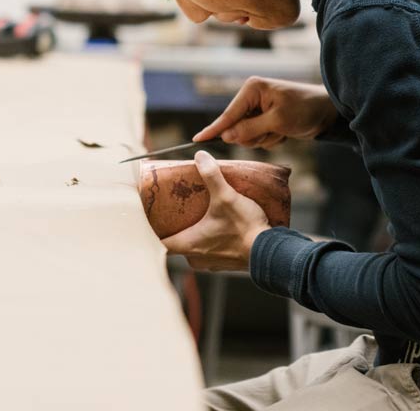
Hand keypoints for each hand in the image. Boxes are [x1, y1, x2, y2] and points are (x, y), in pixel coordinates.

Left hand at [162, 151, 270, 270]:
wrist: (270, 251)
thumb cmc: (245, 229)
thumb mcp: (226, 196)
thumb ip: (212, 175)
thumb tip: (200, 156)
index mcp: (189, 244)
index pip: (159, 243)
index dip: (151, 231)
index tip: (150, 218)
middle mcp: (196, 256)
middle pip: (176, 243)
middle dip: (176, 227)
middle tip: (176, 209)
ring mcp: (211, 262)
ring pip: (194, 247)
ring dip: (194, 233)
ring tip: (199, 214)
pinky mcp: (225, 262)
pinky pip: (210, 250)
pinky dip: (210, 239)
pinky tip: (218, 226)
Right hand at [193, 77, 338, 148]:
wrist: (326, 112)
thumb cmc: (304, 109)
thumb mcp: (277, 121)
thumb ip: (250, 129)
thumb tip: (227, 136)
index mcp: (252, 89)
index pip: (229, 114)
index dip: (214, 129)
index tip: (197, 140)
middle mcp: (251, 97)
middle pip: (236, 128)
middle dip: (254, 135)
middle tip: (274, 130)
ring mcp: (257, 109)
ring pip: (246, 136)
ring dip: (264, 138)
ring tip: (281, 129)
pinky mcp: (264, 119)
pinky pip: (258, 138)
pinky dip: (270, 139)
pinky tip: (284, 131)